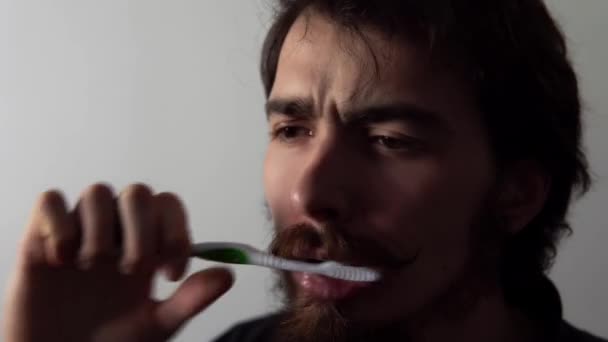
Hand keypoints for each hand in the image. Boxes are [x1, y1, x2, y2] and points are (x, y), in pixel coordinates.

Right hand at [3, 183, 233, 341]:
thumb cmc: (110, 341)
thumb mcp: (157, 324)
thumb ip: (191, 299)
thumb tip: (228, 275)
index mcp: (146, 245)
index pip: (168, 206)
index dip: (176, 229)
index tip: (171, 271)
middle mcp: (115, 232)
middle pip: (138, 193)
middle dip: (142, 230)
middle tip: (133, 270)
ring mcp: (79, 232)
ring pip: (98, 192)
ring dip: (100, 231)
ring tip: (92, 267)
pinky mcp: (39, 238)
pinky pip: (49, 201)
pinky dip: (59, 225)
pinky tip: (61, 260)